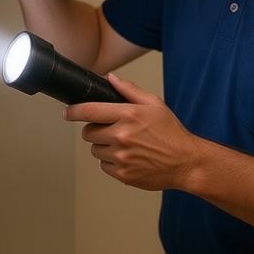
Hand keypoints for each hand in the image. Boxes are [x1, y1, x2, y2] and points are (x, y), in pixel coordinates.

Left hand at [62, 75, 201, 190]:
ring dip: (104, 146)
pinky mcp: (122, 174)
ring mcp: (121, 157)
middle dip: (96, 130)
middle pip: (88, 133)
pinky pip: (104, 165)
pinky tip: (129, 157)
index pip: (90, 111)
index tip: (67, 112)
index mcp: (128, 116)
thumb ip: (129, 90)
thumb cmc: (172, 133)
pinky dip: (112, 162)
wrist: (186, 162)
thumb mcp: (154, 104)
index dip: (74, 111)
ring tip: (125, 145)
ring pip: (95, 150)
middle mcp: (122, 136)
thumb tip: (111, 79)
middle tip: (113, 130)